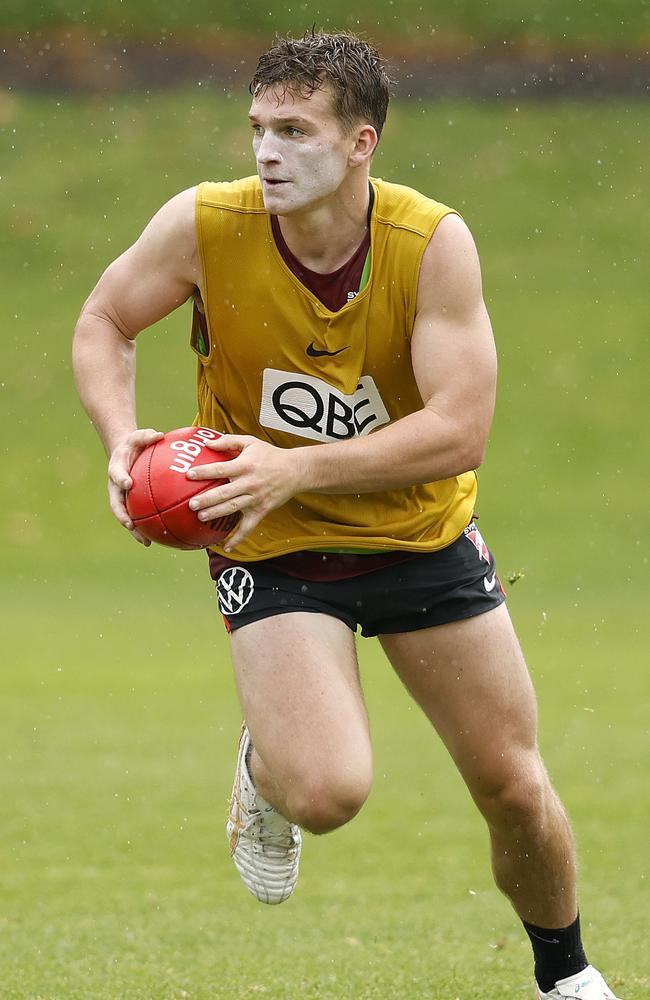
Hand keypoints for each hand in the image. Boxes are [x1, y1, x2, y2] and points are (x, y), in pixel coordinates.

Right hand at [107, 428, 163, 544]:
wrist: (125, 452)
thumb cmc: (133, 444)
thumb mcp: (138, 436)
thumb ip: (146, 436)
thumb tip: (159, 435)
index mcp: (116, 470)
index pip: (117, 474)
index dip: (121, 479)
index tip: (128, 484)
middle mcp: (116, 487)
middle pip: (117, 505)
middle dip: (123, 516)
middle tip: (131, 525)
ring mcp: (123, 498)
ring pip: (127, 517)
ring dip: (135, 531)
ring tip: (146, 542)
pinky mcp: (132, 504)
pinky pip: (140, 517)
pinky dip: (147, 528)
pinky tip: (160, 538)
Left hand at [186, 434, 305, 551]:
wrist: (296, 470)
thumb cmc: (270, 455)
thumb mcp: (251, 442)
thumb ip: (229, 441)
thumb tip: (208, 443)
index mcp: (245, 466)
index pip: (221, 469)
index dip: (204, 472)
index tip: (189, 475)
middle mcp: (249, 483)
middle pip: (224, 492)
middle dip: (207, 499)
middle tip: (191, 504)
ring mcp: (256, 498)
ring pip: (233, 508)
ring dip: (216, 514)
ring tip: (200, 517)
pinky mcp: (261, 510)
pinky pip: (248, 527)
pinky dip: (238, 538)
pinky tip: (226, 547)